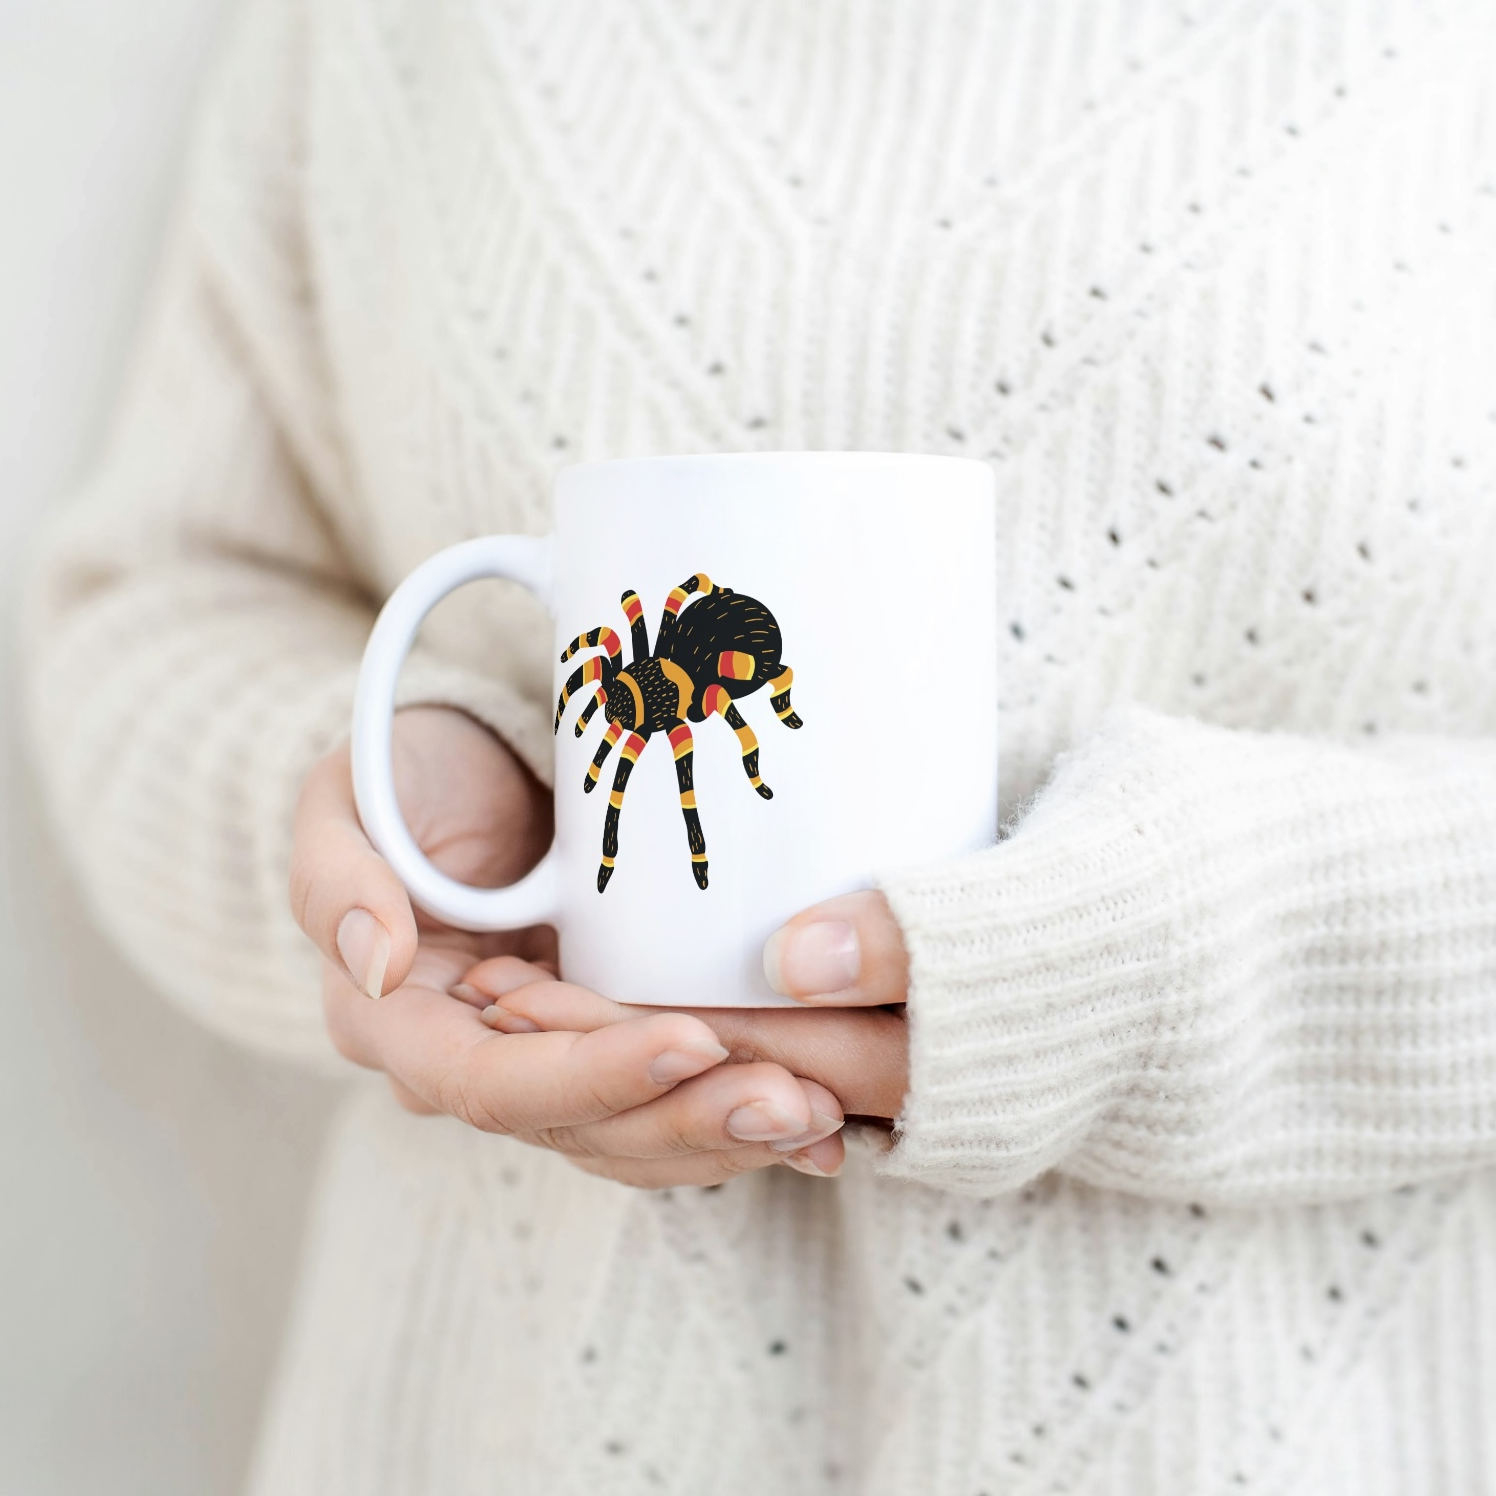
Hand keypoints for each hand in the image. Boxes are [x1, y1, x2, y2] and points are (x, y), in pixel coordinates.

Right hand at [288, 707, 844, 1183]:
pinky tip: (823, 1124)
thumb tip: (372, 961)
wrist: (469, 771)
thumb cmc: (405, 777)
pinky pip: (669, 1105)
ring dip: (728, 1134)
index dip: (589, 1076)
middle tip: (793, 1101)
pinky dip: (738, 1117)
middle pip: (579, 1130)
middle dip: (687, 1122)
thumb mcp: (346, 800)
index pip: (490, 1083)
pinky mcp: (608, 1046)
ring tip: (823, 1116)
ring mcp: (548, 1062)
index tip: (688, 1041)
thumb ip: (335, 877)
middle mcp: (474, 1065)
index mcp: (399, 1024)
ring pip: (634, 1136)